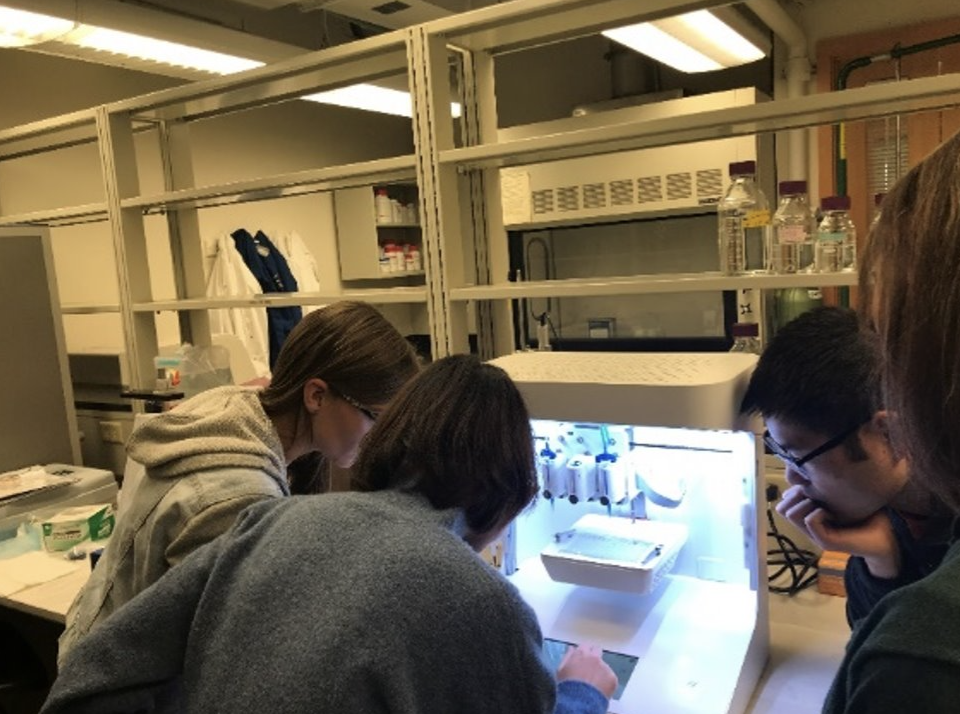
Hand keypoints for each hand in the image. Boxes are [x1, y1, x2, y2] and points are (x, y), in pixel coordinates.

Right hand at [556, 644, 617, 699]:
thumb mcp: (561, 670)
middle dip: (594, 656)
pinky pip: (610, 677)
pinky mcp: (612, 678)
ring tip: (593, 683)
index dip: (584, 652)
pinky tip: (599, 689)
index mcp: (580, 653)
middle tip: (591, 667)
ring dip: (600, 670)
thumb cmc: (567, 687)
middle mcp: (594, 657)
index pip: (585, 646)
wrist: (579, 701)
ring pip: (604, 665)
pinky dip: (606, 682)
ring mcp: (604, 667)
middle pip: (597, 650)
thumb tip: (571, 649)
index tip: (582, 658)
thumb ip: (567, 657)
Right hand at [776, 485, 899, 578]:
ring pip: (790, 514)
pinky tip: (830, 512)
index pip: (781, 504)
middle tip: (814, 494)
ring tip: (822, 503)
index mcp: (808, 516)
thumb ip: (822, 488)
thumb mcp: (840, 497)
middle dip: (795, 495)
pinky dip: (817, 512)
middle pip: (781, 508)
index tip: (810, 487)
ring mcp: (815, 535)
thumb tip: (807, 475)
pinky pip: (809, 521)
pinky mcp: (825, 542)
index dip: (792, 492)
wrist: (886, 536)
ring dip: (805, 503)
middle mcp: (808, 527)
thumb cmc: (866, 513)